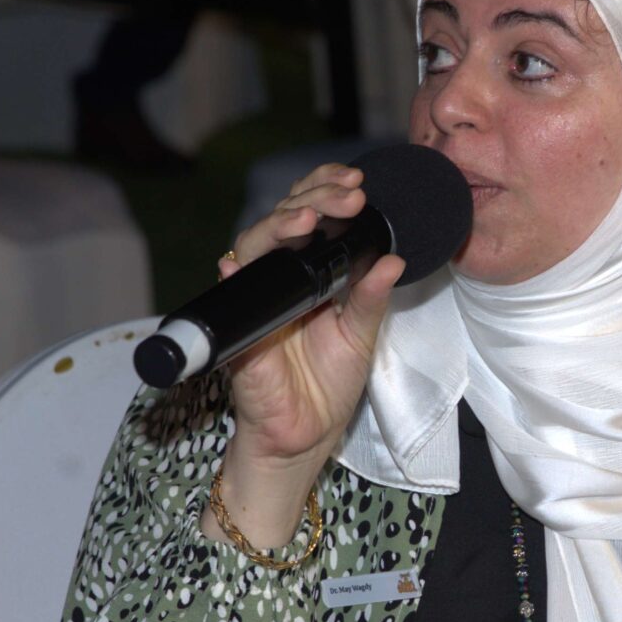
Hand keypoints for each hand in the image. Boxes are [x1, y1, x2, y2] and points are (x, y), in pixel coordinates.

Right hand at [215, 164, 402, 546]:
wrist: (304, 435)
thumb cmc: (329, 385)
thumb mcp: (361, 336)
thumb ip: (371, 298)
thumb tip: (392, 259)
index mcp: (310, 271)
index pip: (310, 213)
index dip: (325, 191)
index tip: (355, 186)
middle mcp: (279, 276)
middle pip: (282, 219)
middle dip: (313, 199)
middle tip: (346, 197)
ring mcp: (255, 297)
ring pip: (253, 245)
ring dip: (278, 226)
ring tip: (306, 221)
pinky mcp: (237, 325)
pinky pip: (230, 294)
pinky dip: (234, 275)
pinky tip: (241, 263)